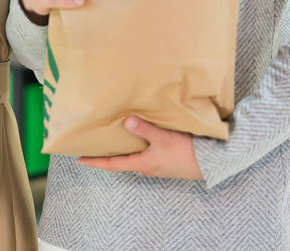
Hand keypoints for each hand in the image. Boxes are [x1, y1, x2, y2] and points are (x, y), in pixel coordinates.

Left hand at [77, 117, 203, 180]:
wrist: (209, 164)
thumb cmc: (186, 153)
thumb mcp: (164, 139)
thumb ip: (145, 130)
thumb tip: (126, 122)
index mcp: (142, 164)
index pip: (113, 164)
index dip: (96, 162)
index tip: (80, 160)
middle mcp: (146, 167)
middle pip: (121, 161)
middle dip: (106, 154)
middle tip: (92, 146)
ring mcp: (155, 165)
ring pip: (133, 157)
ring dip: (121, 149)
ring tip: (110, 138)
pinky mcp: (164, 161)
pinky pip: (144, 153)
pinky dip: (135, 146)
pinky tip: (136, 136)